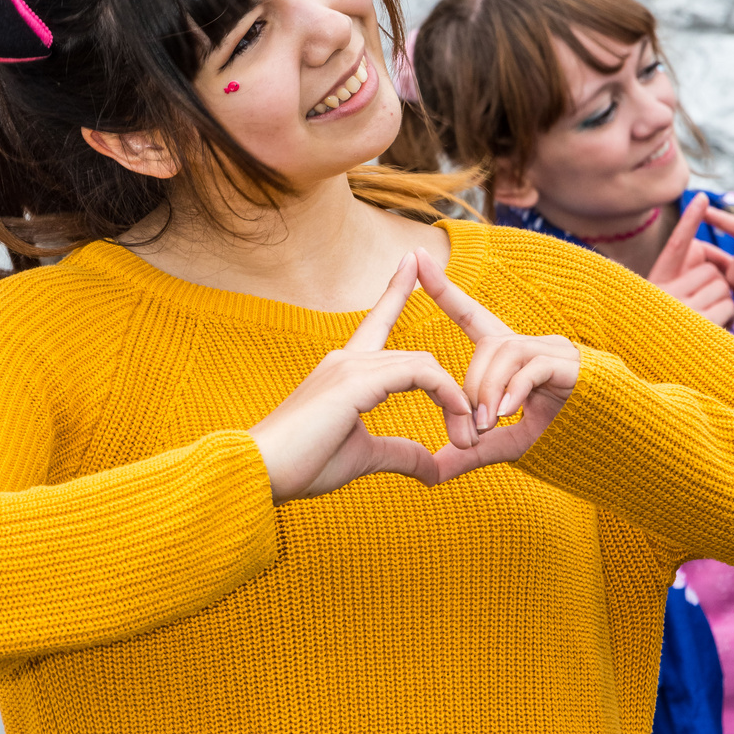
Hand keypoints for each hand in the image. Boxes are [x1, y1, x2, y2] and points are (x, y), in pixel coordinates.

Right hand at [248, 253, 475, 504]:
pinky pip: (417, 372)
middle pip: (417, 358)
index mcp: (344, 371)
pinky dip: (444, 392)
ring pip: (422, 364)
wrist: (261, 471)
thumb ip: (399, 454)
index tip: (412, 262)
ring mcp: (350, 366)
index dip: (396, 291)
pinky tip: (457, 415)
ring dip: (453, 400)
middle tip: (472, 436)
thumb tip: (432, 469)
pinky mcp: (355, 381)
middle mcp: (347, 360)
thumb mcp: (362, 457)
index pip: (378, 322)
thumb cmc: (302, 464)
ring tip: (468, 438)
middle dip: (451, 392)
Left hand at [413, 248, 580, 483]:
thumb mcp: (509, 444)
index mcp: (512, 356)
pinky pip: (534, 366)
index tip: (417, 257)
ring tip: (486, 425)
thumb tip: (431, 472)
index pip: (471, 315)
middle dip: (471, 386)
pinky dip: (515, 389)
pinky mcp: (573, 366)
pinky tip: (505, 413)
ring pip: (507, 352)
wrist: (620, 447)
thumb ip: (472, 452)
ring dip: (489, 390)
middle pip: (487, 346)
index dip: (444, 288)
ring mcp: (554, 351)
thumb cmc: (566, 438)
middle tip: (470, 428)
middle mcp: (532, 345)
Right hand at [647, 193, 733, 326]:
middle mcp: (666, 292)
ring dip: (721, 300)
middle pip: (710, 271)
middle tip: (699, 302)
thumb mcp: (663, 297)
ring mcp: (683, 308)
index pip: (677, 244)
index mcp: (656, 280)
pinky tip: (709, 328)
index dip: (690, 220)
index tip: (702, 197)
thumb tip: (705, 250)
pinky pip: (728, 306)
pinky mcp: (700, 324)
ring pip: (722, 288)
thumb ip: (683, 272)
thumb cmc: (660, 326)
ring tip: (701, 317)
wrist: (648, 362)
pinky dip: (727, 316)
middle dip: (714, 283)